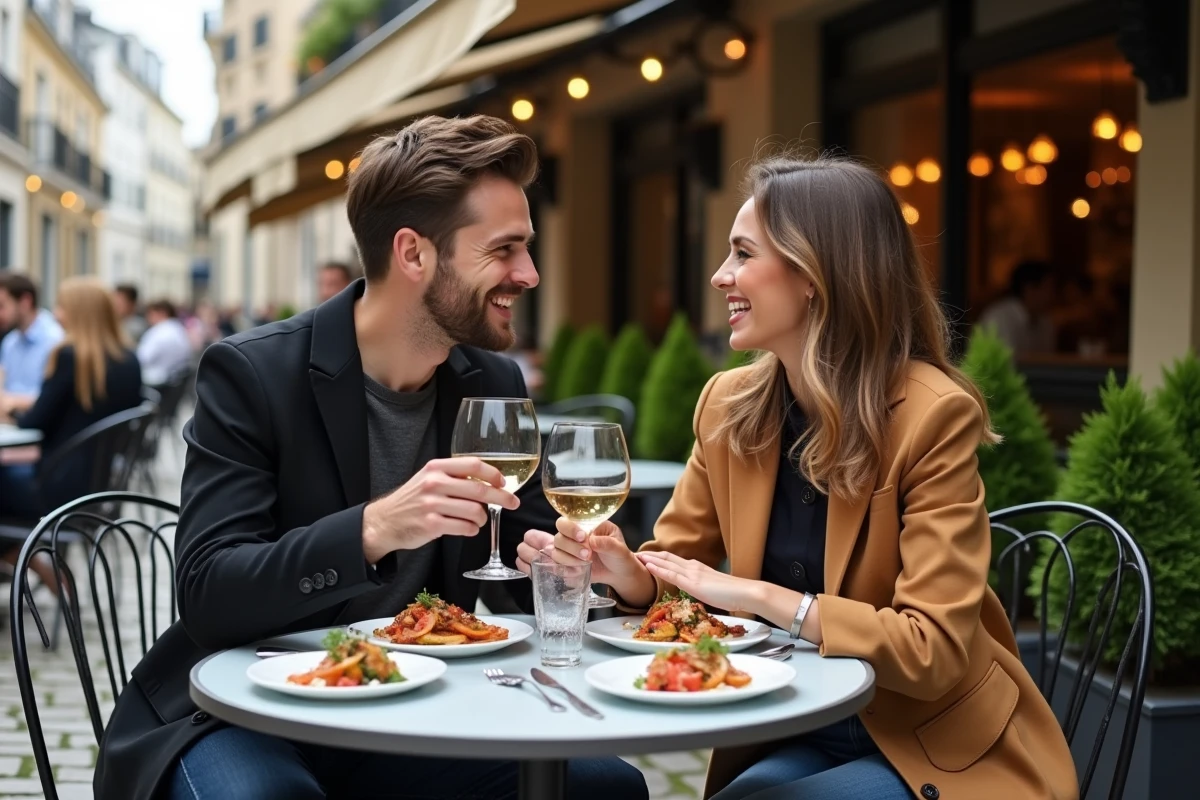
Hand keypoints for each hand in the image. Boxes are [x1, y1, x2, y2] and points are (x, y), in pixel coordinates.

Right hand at [361, 457, 518, 562]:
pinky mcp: (431, 525)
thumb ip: (454, 476)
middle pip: (479, 489)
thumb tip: (489, 481)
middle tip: (512, 503)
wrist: (385, 521)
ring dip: (483, 518)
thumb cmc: (413, 500)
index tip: (503, 482)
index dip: (493, 473)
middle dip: (502, 497)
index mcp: (436, 468)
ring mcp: (432, 504)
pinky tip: (467, 528)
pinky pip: (465, 528)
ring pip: (475, 511)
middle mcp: (434, 483)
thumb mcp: (429, 478)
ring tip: (477, 520)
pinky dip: (472, 530)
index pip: (473, 465)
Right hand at [515, 520, 655, 606]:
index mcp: (586, 525)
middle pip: (558, 536)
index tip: (584, 538)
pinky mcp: (568, 564)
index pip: (568, 520)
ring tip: (587, 562)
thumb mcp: (619, 548)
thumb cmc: (620, 556)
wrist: (620, 574)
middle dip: (571, 546)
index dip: (571, 529)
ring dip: (569, 558)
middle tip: (588, 554)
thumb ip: (608, 543)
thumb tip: (592, 541)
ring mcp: (569, 550)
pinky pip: (557, 564)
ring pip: (556, 551)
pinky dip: (566, 568)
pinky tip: (578, 570)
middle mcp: (574, 536)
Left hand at [636, 551, 760, 613]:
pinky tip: (648, 566)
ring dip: (650, 559)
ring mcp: (692, 574)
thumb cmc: (733, 593)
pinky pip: (671, 574)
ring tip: (636, 556)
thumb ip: (703, 586)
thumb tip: (698, 591)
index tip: (648, 556)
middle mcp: (693, 567)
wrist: (745, 592)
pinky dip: (657, 568)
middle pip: (667, 557)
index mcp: (698, 568)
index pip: (675, 560)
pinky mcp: (692, 583)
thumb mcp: (713, 588)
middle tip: (636, 553)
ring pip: (666, 563)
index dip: (660, 557)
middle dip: (651, 555)